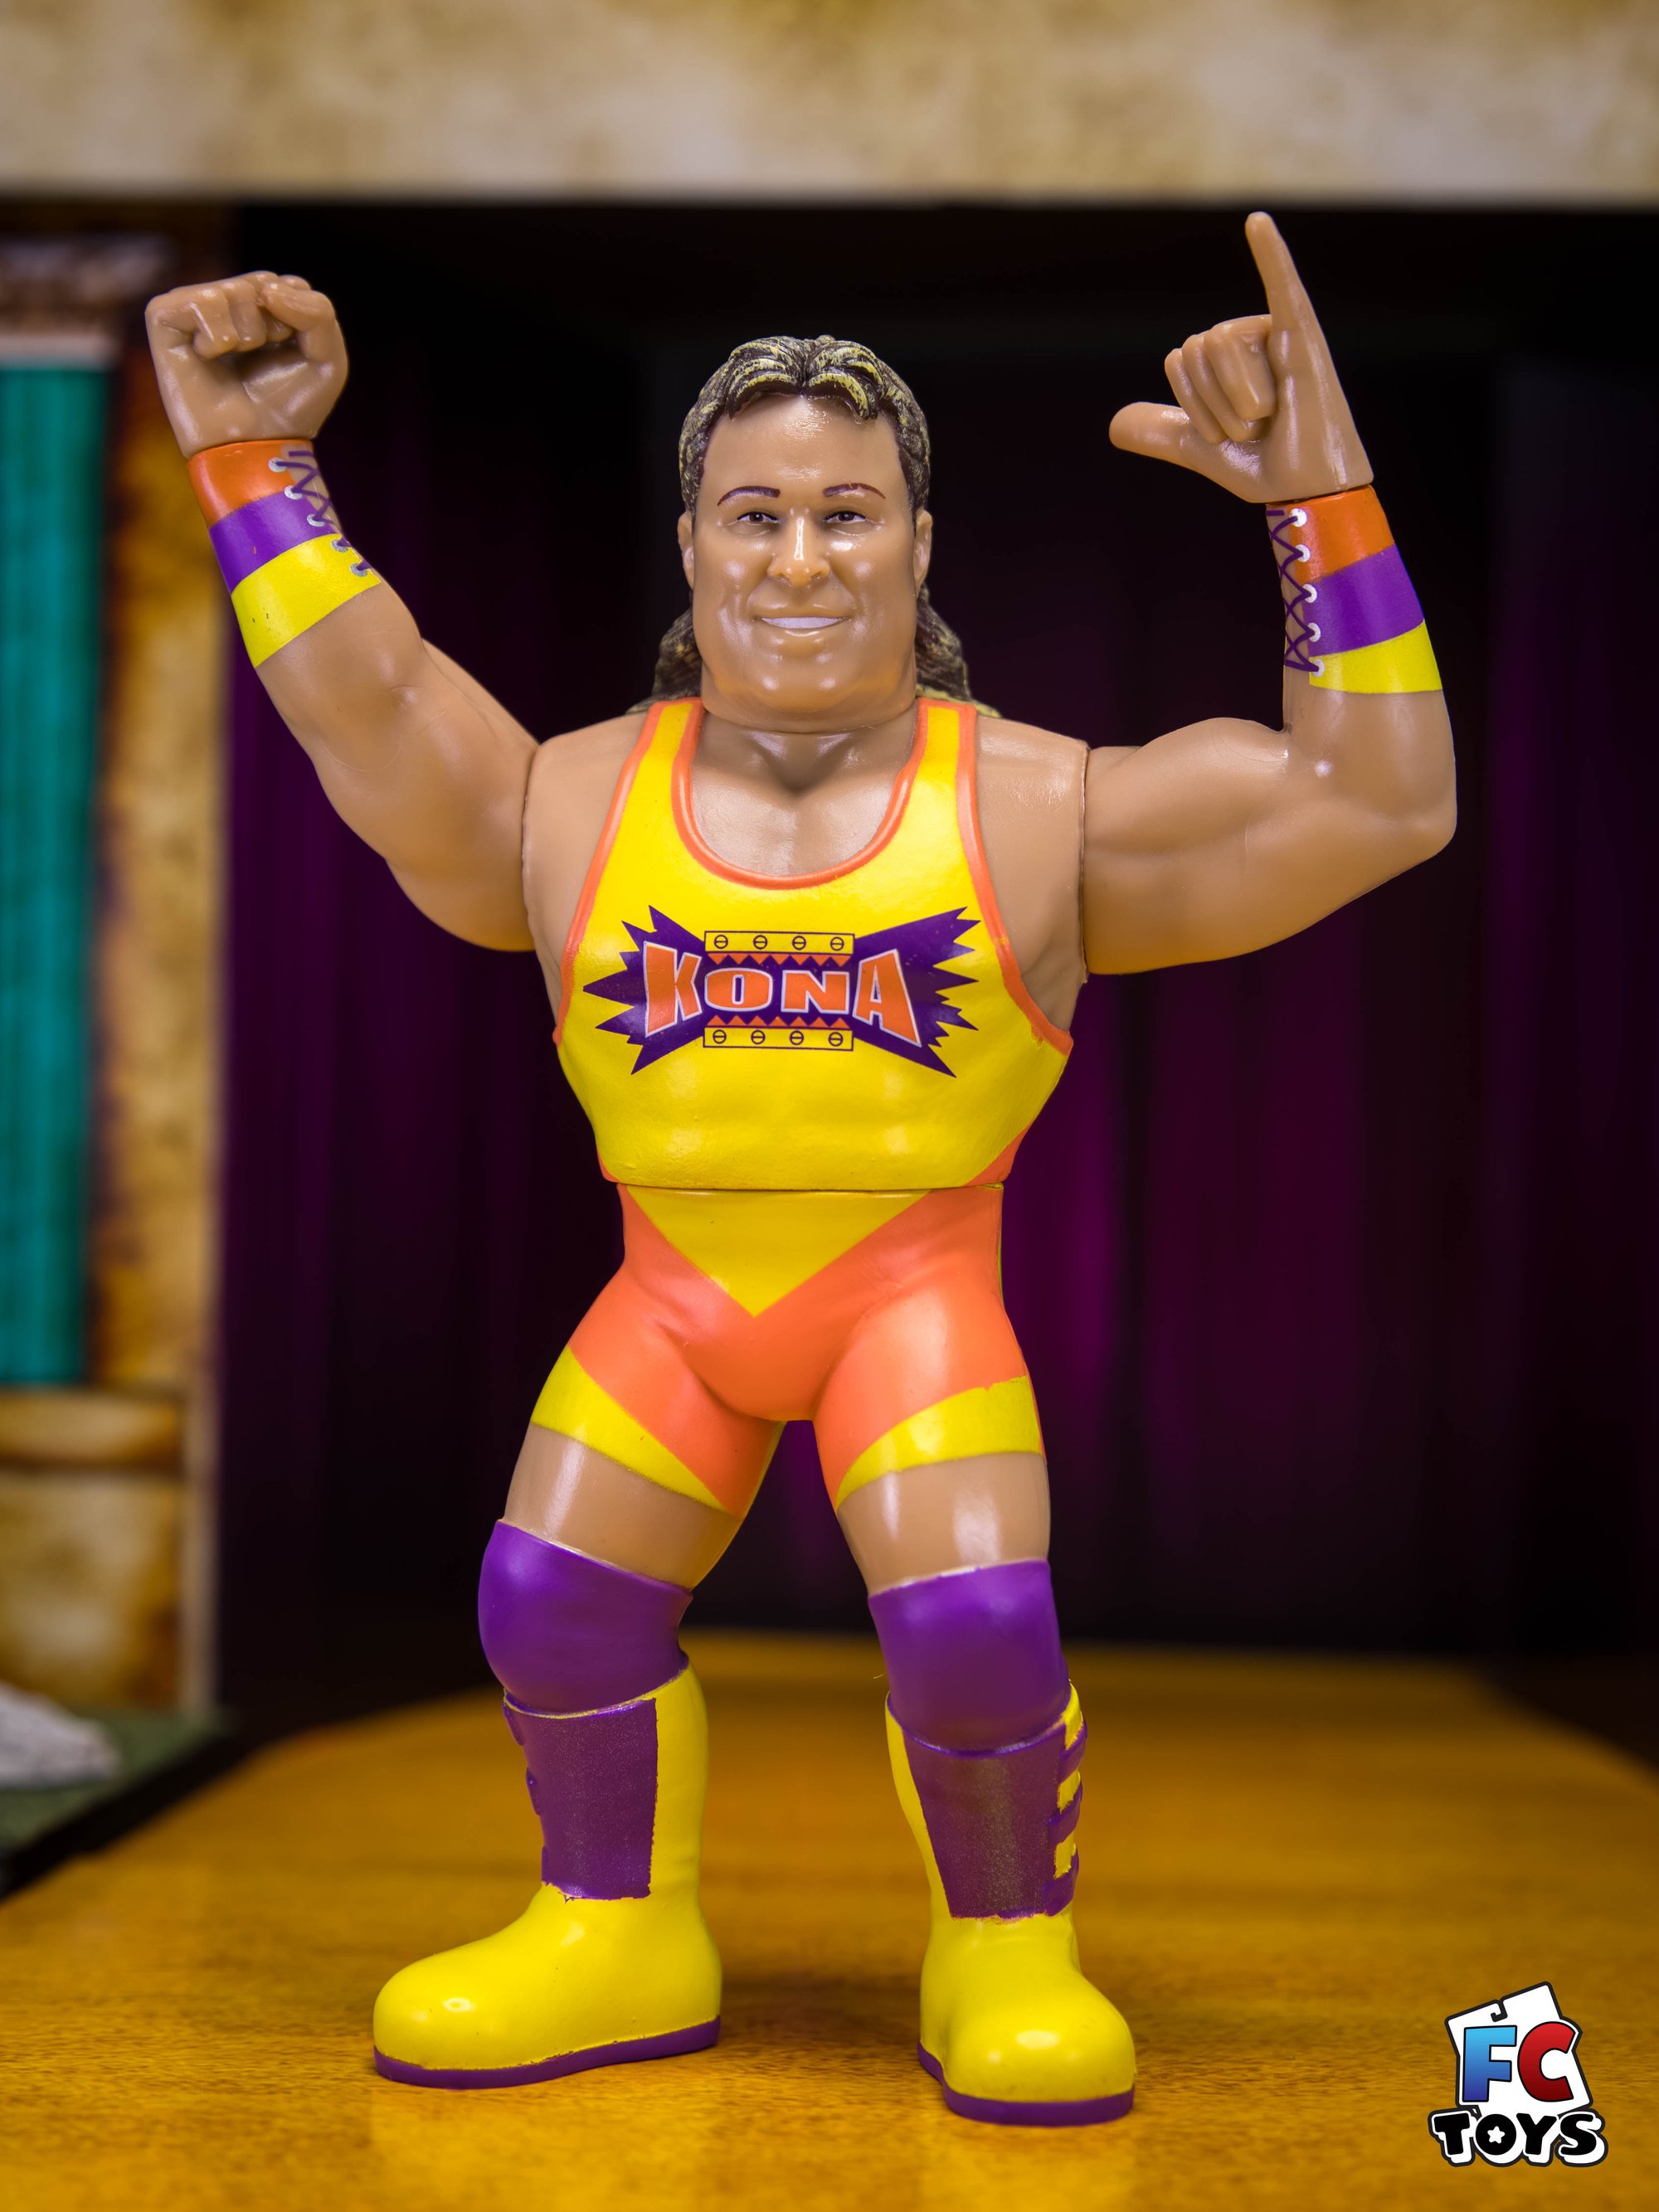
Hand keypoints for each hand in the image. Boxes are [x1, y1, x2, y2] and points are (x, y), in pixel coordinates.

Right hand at [145, 272, 347, 458]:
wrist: (253, 448)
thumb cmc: (287, 408)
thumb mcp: (329, 360)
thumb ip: (319, 311)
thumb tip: (267, 290)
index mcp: (261, 305)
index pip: (288, 284)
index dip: (298, 325)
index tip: (288, 356)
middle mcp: (226, 301)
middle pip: (263, 283)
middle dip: (274, 328)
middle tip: (260, 360)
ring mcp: (193, 308)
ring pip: (233, 290)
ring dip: (247, 335)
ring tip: (233, 361)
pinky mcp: (164, 319)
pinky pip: (198, 301)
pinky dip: (215, 336)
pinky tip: (208, 358)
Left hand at [1109, 213, 1369, 502]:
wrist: (1302, 490)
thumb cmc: (1260, 464)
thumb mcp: (1198, 447)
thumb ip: (1160, 431)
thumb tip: (1115, 425)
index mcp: (1223, 356)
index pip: (1177, 358)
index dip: (1192, 404)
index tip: (1224, 431)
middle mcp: (1248, 338)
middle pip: (1196, 346)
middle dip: (1214, 404)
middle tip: (1252, 427)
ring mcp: (1278, 333)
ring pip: (1220, 342)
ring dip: (1238, 400)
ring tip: (1271, 417)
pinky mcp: (1304, 339)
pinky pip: (1282, 286)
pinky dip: (1271, 253)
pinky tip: (1256, 221)